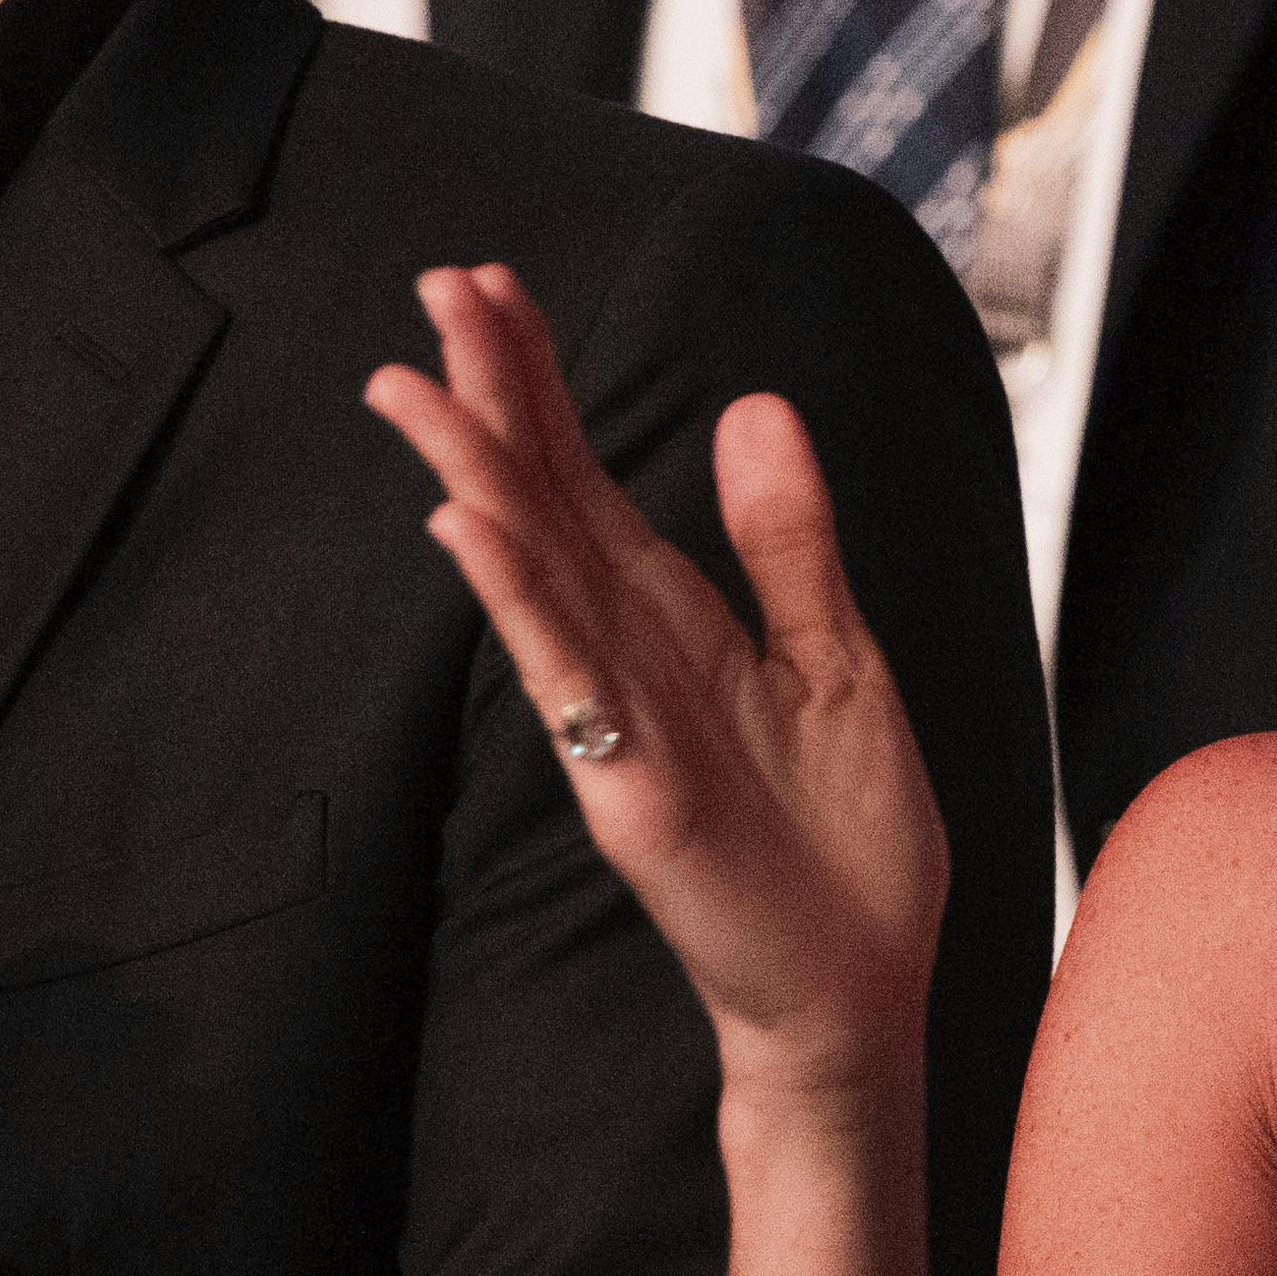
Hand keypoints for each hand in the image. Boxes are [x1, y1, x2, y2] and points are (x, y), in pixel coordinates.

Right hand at [364, 262, 944, 1101]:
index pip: (585, 476)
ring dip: (473, 475)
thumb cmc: (848, 846)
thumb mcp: (842, 658)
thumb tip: (755, 406)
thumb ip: (792, 540)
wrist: (860, 991)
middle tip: (435, 283)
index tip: (490, 283)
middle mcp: (627, 656)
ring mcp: (617, 721)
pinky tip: (469, 527)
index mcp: (677, 618)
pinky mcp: (628, 789)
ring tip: (416, 383)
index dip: (538, 381)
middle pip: (542, 499)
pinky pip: (563, 677)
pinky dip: (515, 599)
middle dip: (489, 394)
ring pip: (533, 572)